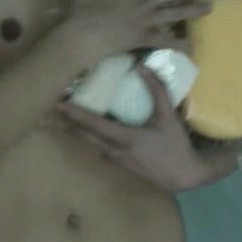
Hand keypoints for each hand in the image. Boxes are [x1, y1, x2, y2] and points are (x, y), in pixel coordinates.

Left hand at [55, 65, 237, 190]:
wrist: (185, 176)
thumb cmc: (176, 145)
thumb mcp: (168, 116)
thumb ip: (156, 89)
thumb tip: (142, 66)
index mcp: (124, 138)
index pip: (93, 124)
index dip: (75, 113)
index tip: (59, 104)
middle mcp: (115, 150)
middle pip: (85, 135)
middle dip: (69, 122)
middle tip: (56, 107)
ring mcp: (117, 160)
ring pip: (91, 144)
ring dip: (78, 130)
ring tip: (67, 116)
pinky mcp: (121, 164)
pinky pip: (100, 149)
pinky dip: (91, 138)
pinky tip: (91, 131)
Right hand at [60, 0, 214, 59]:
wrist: (84, 36)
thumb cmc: (84, 6)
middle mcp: (146, 0)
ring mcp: (148, 20)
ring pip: (176, 13)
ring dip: (194, 10)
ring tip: (211, 7)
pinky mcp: (145, 37)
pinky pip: (165, 41)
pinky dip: (179, 44)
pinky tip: (193, 46)